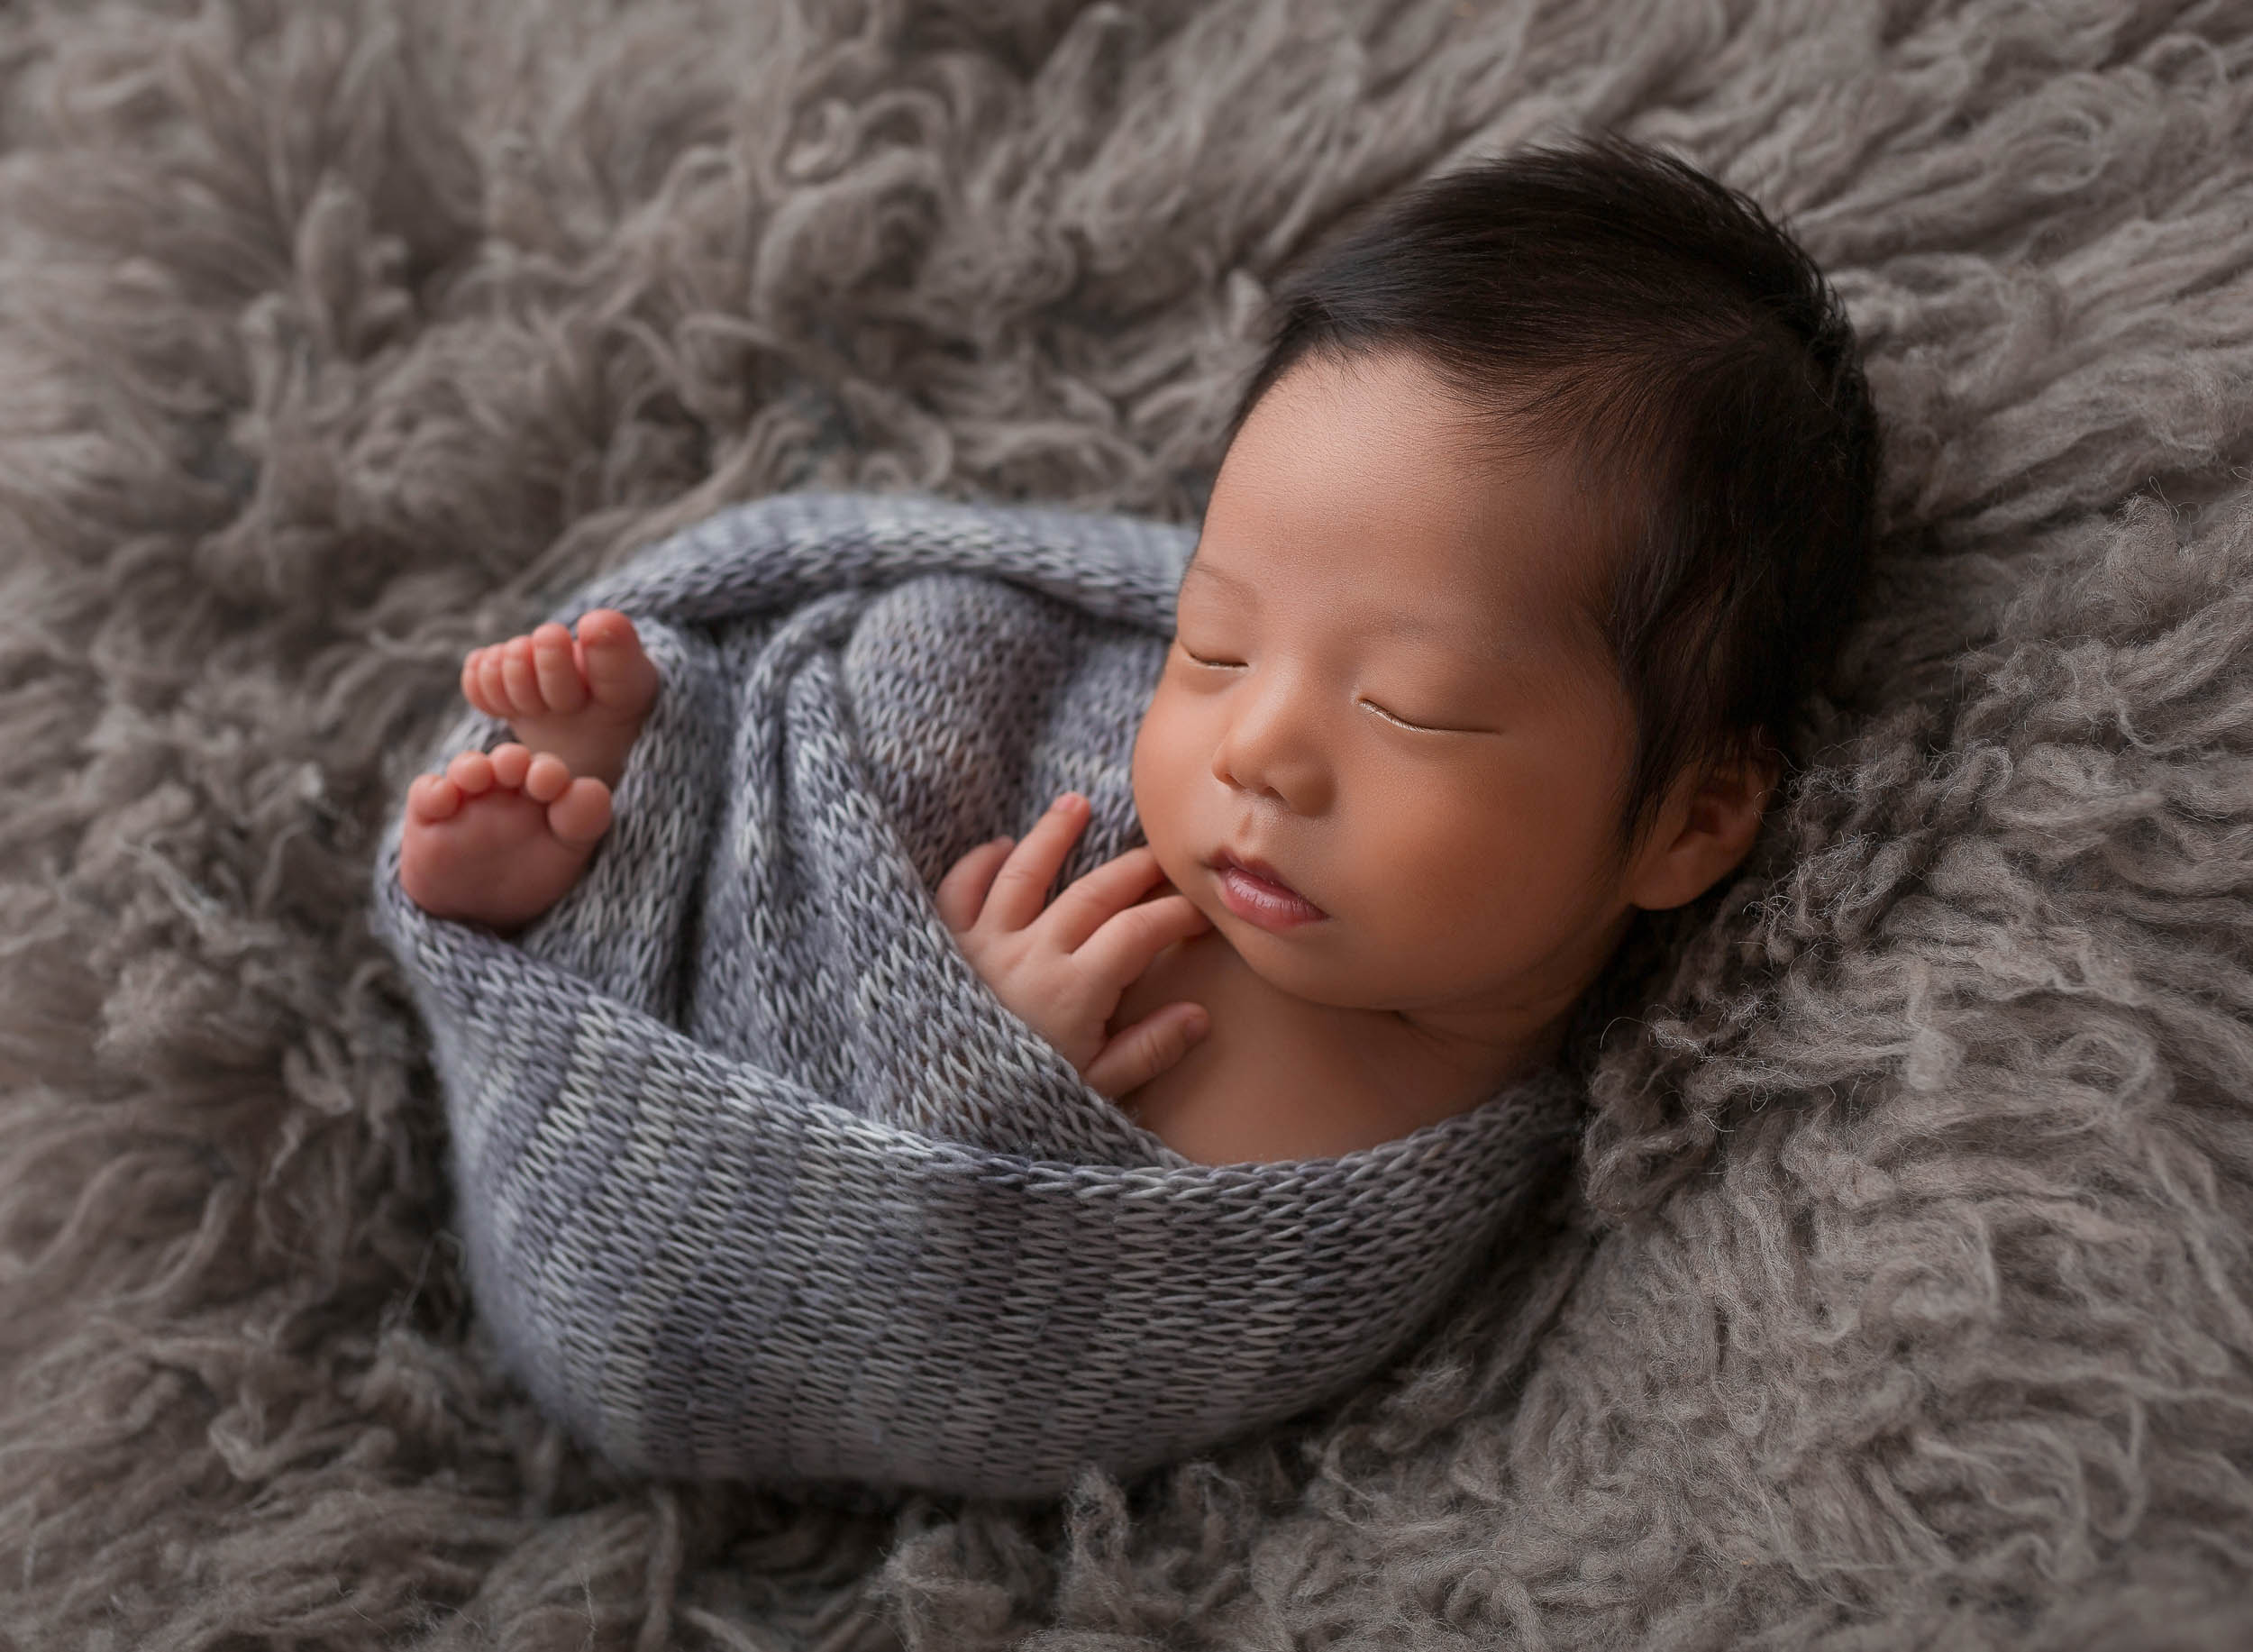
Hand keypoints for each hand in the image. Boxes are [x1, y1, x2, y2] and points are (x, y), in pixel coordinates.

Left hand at [935, 792, 1213, 1099]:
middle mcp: (1030, 955)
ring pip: (1023, 873)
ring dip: (1053, 835)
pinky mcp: (942, 946)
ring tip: (1077, 805)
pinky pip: (959, 891)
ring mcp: (982, 945)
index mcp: (1074, 991)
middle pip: (1092, 892)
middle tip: (1161, 855)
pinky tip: (1000, 848)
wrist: (935, 1120)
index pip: (1139, 931)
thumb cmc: (1016, 1109)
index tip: (1201, 909)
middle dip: (1134, 868)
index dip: (1176, 913)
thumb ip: (1147, 1050)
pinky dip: (979, 864)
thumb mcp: (1093, 1091)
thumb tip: (1199, 1016)